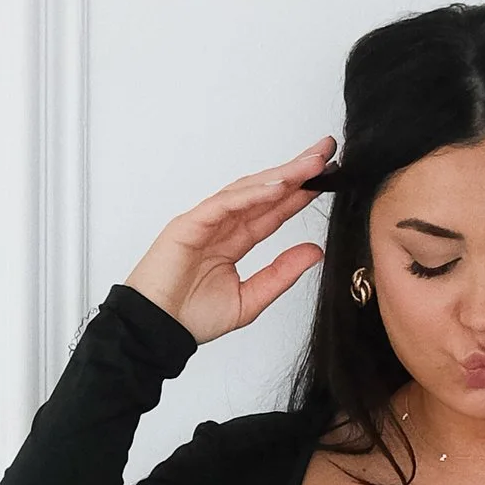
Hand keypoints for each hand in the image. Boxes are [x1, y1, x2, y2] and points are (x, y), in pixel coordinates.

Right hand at [123, 136, 337, 344]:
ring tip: (311, 163)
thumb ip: (281, 274)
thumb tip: (314, 252)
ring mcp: (205, 221)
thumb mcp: (251, 299)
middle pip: (264, 191)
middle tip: (326, 152)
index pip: (273, 211)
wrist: (156, 332)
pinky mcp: (189, 224)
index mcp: (235, 241)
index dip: (300, 193)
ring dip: (280, 175)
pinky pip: (225, 203)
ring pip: (248, 190)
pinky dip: (252, 193)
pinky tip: (279, 184)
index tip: (328, 177)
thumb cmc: (190, 317)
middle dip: (296, 172)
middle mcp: (222, 225)